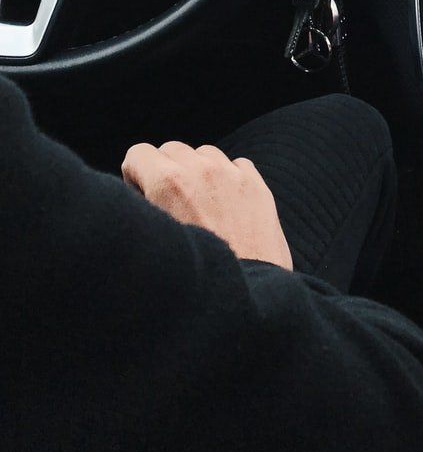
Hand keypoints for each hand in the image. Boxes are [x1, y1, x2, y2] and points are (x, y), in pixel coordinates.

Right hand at [122, 140, 292, 270]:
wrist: (244, 302)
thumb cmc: (190, 283)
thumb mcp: (152, 245)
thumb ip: (141, 212)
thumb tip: (136, 199)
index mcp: (168, 183)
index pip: (138, 153)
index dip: (136, 177)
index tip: (144, 199)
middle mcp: (201, 171)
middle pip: (172, 150)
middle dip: (167, 172)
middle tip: (171, 206)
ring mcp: (233, 176)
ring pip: (205, 154)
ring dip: (200, 173)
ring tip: (200, 208)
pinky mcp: (257, 186)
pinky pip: (237, 165)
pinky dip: (230, 179)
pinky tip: (227, 209)